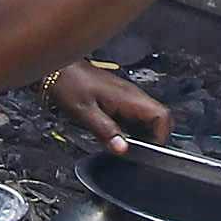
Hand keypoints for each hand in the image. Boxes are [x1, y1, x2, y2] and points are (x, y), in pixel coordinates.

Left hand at [44, 62, 170, 154]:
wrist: (59, 68)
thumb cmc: (69, 85)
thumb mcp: (84, 112)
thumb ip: (105, 131)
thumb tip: (123, 149)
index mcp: (129, 97)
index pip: (162, 116)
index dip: (160, 137)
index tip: (148, 152)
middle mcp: (133, 95)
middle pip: (159, 119)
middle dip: (153, 138)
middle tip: (137, 152)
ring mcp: (127, 96)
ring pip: (148, 118)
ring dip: (142, 134)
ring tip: (125, 146)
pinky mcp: (120, 99)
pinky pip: (135, 116)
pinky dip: (132, 129)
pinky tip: (117, 136)